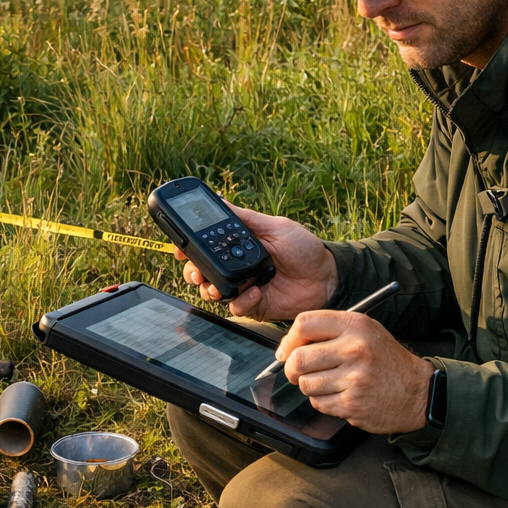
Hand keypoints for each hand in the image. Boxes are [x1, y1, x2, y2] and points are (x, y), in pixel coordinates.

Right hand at [176, 203, 337, 317]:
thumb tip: (221, 200)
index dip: (190, 249)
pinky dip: (241, 301)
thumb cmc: (305, 249)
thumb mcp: (276, 227)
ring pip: (213, 291)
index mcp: (240, 246)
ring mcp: (244, 287)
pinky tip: (254, 292)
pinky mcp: (254, 305)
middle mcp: (238, 267)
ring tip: (218, 286)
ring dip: (211, 288)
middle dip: (193, 271)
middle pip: (202, 271)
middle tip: (197, 272)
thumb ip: (247, 218)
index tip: (180, 248)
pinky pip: (236, 307)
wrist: (327, 277)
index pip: (207, 247)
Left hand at [275, 311, 434, 432]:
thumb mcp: (366, 332)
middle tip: (298, 372)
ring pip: (306, 383)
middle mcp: (355, 349)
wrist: (417, 392)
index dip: (290, 339)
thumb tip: (289, 345)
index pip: (305, 323)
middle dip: (292, 368)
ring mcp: (354, 378)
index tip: (288, 350)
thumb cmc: (386, 361)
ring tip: (328, 383)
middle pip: (299, 358)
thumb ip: (331, 331)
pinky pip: (318, 403)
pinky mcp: (352, 404)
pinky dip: (323, 402)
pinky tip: (339, 395)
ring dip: (310, 386)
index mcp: (356, 326)